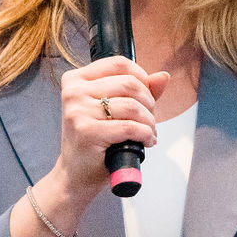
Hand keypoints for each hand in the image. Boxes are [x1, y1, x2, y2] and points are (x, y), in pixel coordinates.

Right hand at [54, 54, 169, 205]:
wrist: (76, 173)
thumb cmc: (94, 140)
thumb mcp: (111, 109)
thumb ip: (137, 91)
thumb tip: (163, 76)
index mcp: (76, 79)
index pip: (119, 63)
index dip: (142, 77)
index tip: (147, 96)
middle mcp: (73, 92)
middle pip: (129, 83)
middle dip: (149, 102)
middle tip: (150, 118)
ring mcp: (78, 111)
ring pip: (133, 106)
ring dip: (149, 121)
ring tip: (149, 132)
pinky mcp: (87, 132)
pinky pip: (130, 127)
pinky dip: (146, 134)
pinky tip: (147, 141)